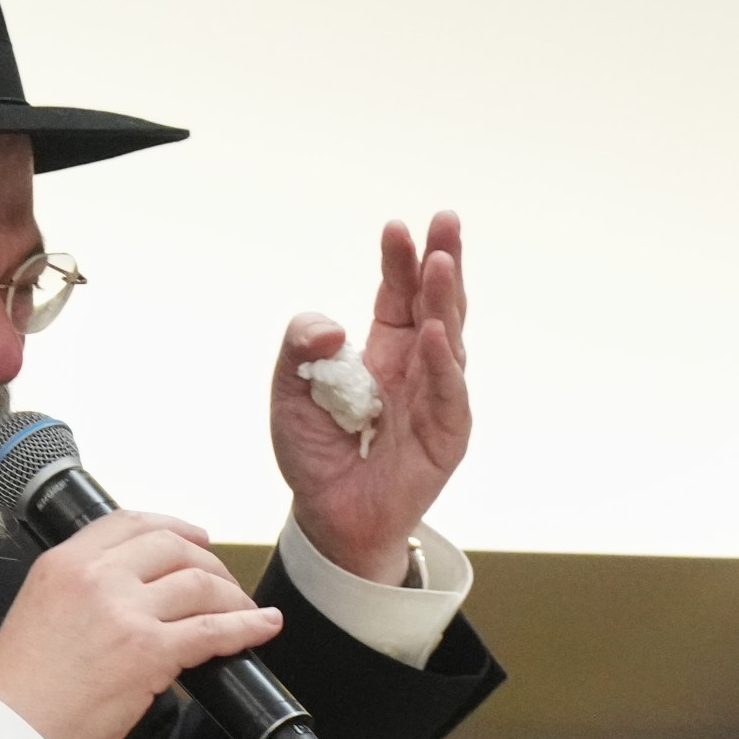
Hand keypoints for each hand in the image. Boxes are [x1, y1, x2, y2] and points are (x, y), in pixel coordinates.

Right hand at [0, 511, 283, 738]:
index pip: (129, 523)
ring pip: (200, 584)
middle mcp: (95, 577)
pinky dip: (247, 627)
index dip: (173, 528)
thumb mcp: (37, 611)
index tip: (194, 539)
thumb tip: (131, 596)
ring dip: (231, 595)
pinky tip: (262, 627)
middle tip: (222, 582)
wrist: (11, 733)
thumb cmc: (19, 689)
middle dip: (209, 563)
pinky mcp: (150, 652)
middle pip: (173, 547)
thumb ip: (79, 590)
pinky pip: (214, 630)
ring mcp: (125, 612)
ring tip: (243, 610)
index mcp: (63, 563)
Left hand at [271, 211, 471, 583]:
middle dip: (440, 262)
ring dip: (445, 301)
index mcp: (384, 352)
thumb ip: (300, 348)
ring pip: (449, 341)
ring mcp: (436, 399)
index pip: (396, 296)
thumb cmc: (315, 454)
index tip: (395, 228)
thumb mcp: (289, 391)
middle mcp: (416, 369)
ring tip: (440, 262)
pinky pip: (448, 394)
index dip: (398, 262)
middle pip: (435, 305)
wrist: (327, 518)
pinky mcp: (445, 436)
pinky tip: (436, 333)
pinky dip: (443, 363)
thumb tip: (329, 324)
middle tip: (444, 220)